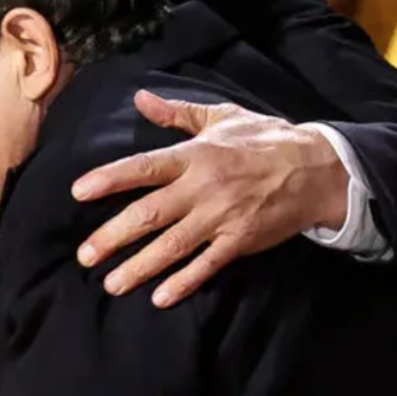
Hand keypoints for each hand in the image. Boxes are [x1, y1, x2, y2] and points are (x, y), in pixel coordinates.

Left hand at [70, 90, 349, 306]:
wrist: (317, 168)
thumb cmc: (265, 138)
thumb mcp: (221, 117)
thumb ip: (177, 113)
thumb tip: (140, 98)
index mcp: (194, 155)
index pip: (144, 167)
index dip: (110, 178)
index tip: (79, 191)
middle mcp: (203, 188)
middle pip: (150, 214)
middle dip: (114, 236)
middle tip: (85, 255)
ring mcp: (222, 217)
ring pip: (172, 246)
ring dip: (140, 266)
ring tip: (111, 283)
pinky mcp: (240, 241)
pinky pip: (207, 265)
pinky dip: (184, 282)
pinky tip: (160, 297)